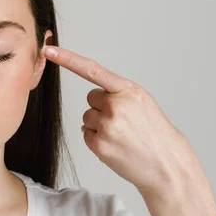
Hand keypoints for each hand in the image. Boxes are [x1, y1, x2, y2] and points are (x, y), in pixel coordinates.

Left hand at [42, 45, 199, 197]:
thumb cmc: (155, 133)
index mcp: (128, 90)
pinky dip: (97, 140)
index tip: (49, 51)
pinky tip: (116, 145)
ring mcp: (106, 125)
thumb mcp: (142, 103)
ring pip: (87, 117)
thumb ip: (118, 94)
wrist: (167, 165)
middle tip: (123, 121)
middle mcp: (116, 105)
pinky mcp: (99, 144)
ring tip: (122, 135)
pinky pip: (86, 134)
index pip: (91, 69)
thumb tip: (91, 101)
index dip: (67, 59)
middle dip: (101, 107)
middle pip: (90, 98)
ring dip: (99, 125)